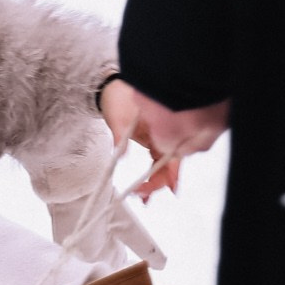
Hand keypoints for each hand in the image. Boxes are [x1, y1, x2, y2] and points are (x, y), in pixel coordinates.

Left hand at [113, 88, 231, 201]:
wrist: (112, 87)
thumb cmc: (117, 98)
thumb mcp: (117, 119)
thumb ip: (119, 138)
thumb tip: (120, 156)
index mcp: (162, 126)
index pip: (171, 158)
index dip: (164, 177)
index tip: (147, 188)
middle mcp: (165, 132)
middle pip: (172, 163)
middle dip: (161, 183)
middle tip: (144, 197)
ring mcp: (160, 136)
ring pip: (167, 162)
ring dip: (159, 180)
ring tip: (145, 197)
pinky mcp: (154, 138)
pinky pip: (159, 158)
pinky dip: (155, 173)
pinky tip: (147, 185)